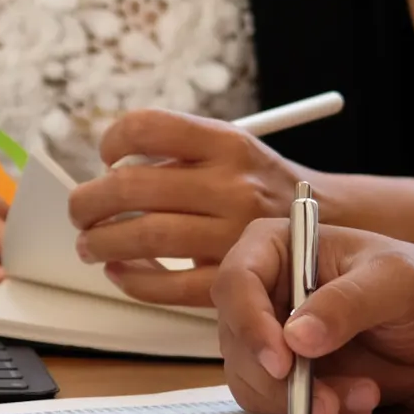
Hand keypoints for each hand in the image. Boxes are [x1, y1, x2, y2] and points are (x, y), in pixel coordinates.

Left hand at [68, 111, 306, 304]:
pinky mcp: (233, 277)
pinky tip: (120, 271)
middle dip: (90, 202)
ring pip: (144, 237)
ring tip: (90, 243)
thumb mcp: (236, 151)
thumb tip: (108, 170)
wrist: (333, 226)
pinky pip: (167, 285)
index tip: (106, 159)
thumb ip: (181, 153)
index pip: (149, 128)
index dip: (113, 141)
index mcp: (228, 143)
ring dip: (101, 243)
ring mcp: (233, 233)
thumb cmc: (263, 188)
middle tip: (80, 211)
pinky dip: (132, 280)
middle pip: (132, 187)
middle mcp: (232, 185)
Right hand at [217, 223, 413, 413]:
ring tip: (362, 399)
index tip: (282, 362)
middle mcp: (261, 294)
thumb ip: (347, 303)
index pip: (236, 282)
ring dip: (302, 405)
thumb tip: (296, 337)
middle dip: (280, 382)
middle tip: (327, 403)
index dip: (249, 324)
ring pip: (253, 383)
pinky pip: (277, 408)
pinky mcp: (284, 378)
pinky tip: (359, 404)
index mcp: (275, 249)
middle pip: (237, 343)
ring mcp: (268, 339)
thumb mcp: (394, 282)